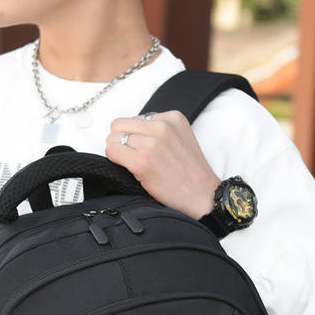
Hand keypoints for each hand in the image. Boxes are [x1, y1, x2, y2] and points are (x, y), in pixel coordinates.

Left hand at [105, 110, 220, 220]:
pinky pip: (112, 151)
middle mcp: (162, 126)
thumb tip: (131, 131)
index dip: (133, 136)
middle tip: (133, 158)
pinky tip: (130, 170)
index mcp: (172, 118)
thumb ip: (158, 130)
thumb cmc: (189, 174)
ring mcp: (152, 143)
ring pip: (113, 138)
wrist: (202, 196)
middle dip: (122, 142)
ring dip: (119, 153)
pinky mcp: (142, 161)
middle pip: (120, 126)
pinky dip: (115, 160)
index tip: (142, 150)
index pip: (133, 119)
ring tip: (135, 165)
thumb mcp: (180, 139)